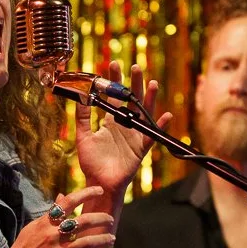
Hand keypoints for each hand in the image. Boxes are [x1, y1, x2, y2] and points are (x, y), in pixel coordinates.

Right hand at [0, 185, 115, 247]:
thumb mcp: (33, 227)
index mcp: (45, 223)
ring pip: (85, 244)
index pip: (68, 203)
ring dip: (102, 240)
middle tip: (110, 219)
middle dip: (100, 219)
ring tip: (112, 238)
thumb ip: (50, 214)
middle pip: (82, 222)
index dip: (86, 194)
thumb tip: (62, 196)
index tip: (100, 191)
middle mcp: (52, 236)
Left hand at [75, 62, 172, 196]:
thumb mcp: (83, 137)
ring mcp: (134, 136)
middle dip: (134, 84)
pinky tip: (165, 116)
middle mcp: (125, 126)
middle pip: (132, 101)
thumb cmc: (91, 163)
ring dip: (150, 99)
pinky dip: (159, 126)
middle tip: (135, 66)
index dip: (114, 81)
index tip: (114, 64)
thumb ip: (82, 118)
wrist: (99, 183)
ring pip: (144, 114)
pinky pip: (152, 136)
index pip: (114, 97)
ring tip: (153, 83)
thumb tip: (81, 97)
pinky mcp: (141, 149)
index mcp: (111, 122)